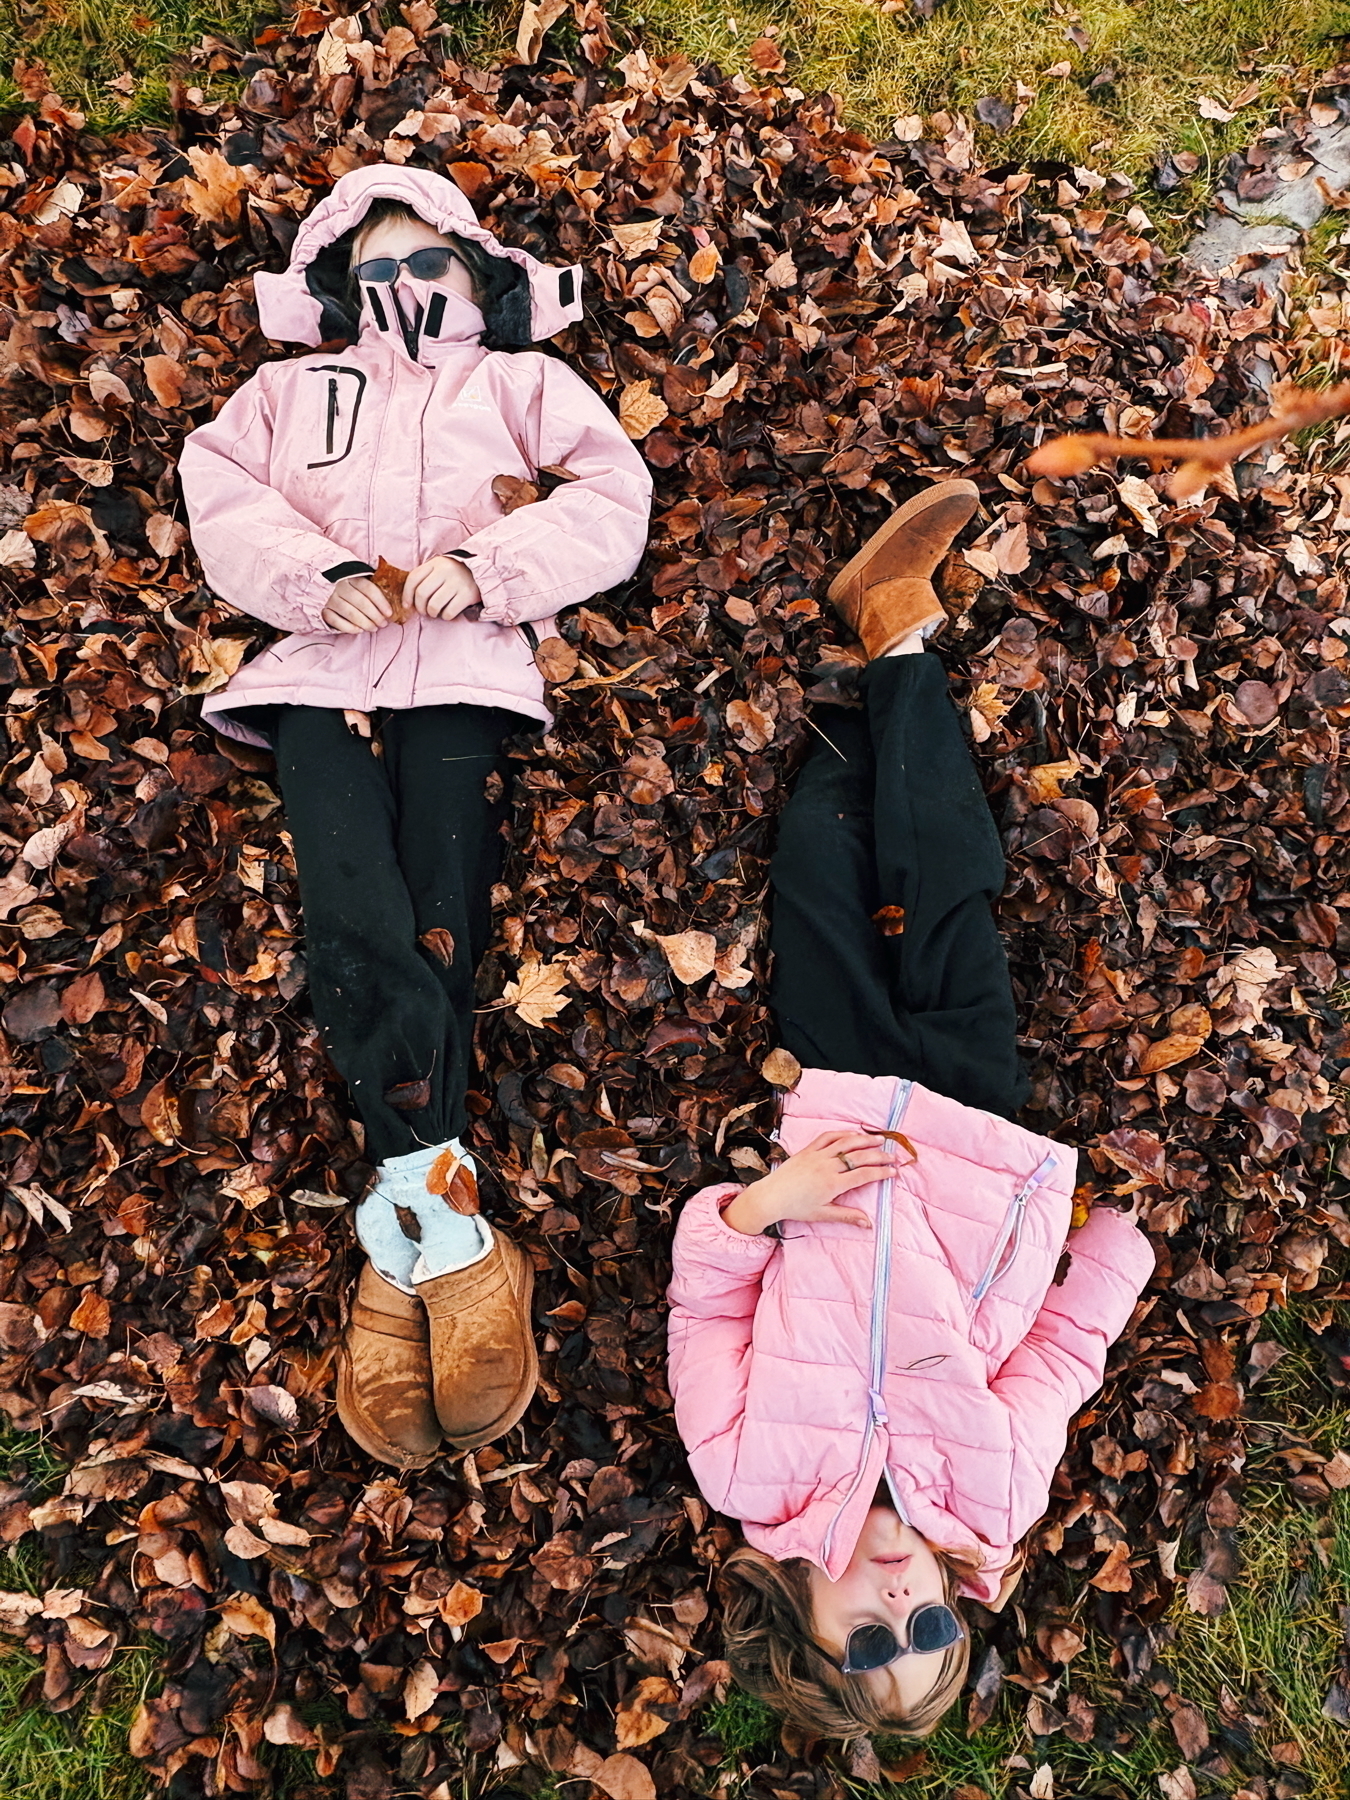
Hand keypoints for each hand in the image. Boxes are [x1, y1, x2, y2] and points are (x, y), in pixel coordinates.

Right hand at [322, 574, 391, 633]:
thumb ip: (371, 580)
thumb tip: (391, 582)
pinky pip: (336, 621)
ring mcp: (330, 598)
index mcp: (351, 577)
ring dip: (365, 623)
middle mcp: (339, 586)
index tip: (389, 613)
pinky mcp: (323, 610)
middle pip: (361, 602)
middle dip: (375, 615)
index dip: (381, 602)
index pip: (369, 589)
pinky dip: (349, 628)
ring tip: (373, 628)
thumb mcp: (358, 577)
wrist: (318, 584)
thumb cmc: (347, 584)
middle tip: (383, 624)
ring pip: (350, 613)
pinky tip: (359, 630)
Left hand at [405, 554, 480, 620]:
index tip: (407, 605)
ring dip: (431, 613)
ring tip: (434, 612)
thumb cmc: (454, 573)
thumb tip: (409, 600)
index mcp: (435, 563)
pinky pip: (449, 612)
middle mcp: (445, 571)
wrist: (482, 570)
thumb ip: (425, 577)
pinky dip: (445, 616)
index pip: (413, 579)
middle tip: (423, 611)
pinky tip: (447, 613)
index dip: (406, 595)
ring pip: (434, 605)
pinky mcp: (467, 594)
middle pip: (422, 593)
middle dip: (419, 607)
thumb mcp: (439, 568)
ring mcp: (457, 582)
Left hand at [721, 1130, 900, 1235]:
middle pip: (859, 1157)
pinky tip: (853, 1134)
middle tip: (893, 1156)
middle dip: (879, 1156)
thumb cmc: (797, 1208)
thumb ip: (847, 1216)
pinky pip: (828, 1137)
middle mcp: (827, 1166)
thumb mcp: (823, 1214)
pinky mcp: (808, 1149)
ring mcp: (817, 1155)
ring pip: (846, 1143)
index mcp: (832, 1184)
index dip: (881, 1172)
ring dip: (864, 1140)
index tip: (894, 1172)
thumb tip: (868, 1223)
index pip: (863, 1174)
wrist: (771, 1196)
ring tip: (880, 1140)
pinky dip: (842, 1133)